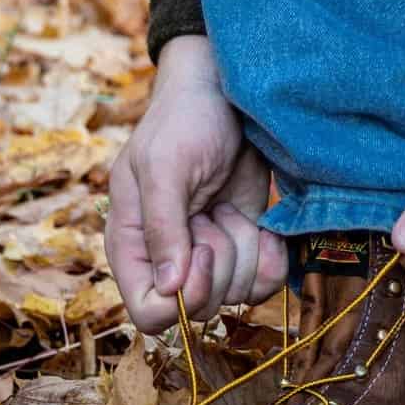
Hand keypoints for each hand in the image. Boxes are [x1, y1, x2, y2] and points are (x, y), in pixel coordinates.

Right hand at [105, 35, 288, 331]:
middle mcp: (171, 259)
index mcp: (133, 246)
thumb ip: (163, 225)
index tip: (200, 251)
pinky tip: (263, 224)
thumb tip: (170, 288)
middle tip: (215, 211)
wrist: (229, 91)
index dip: (180, 298)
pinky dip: (271, 256)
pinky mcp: (247, 241)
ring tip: (230, 206)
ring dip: (245, 249)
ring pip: (236, 294)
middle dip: (221, 261)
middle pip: (201, 308)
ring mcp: (212, 252)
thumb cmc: (185, 119)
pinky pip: (265, 279)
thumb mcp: (165, 165)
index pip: (148, 313)